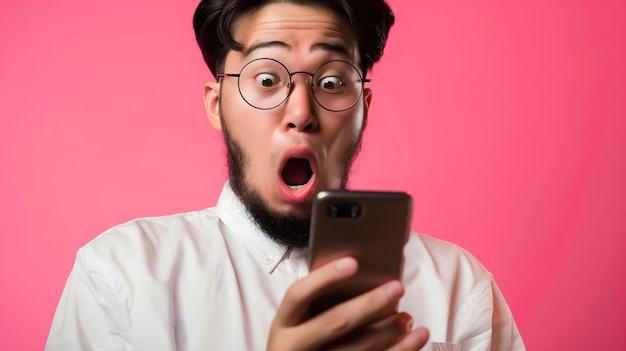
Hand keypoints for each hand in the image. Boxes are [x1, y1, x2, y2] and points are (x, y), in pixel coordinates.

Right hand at [267, 257, 428, 349]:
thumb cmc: (300, 342)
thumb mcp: (296, 324)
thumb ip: (318, 303)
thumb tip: (362, 275)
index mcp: (283, 324)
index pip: (299, 295)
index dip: (325, 277)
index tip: (353, 262)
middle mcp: (295, 346)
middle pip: (336, 322)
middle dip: (370, 303)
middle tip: (397, 287)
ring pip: (359, 348)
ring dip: (390, 331)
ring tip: (408, 317)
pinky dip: (399, 350)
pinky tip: (414, 339)